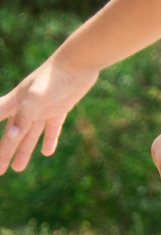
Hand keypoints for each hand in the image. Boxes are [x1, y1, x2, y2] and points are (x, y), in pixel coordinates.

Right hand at [0, 54, 98, 173]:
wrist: (79, 62)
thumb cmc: (54, 77)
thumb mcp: (37, 97)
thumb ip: (24, 115)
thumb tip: (13, 136)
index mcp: (16, 103)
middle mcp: (26, 107)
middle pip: (12, 135)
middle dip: (4, 152)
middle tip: (0, 172)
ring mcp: (43, 108)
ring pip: (30, 135)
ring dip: (24, 151)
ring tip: (18, 168)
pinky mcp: (59, 108)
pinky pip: (51, 128)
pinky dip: (48, 140)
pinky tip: (46, 152)